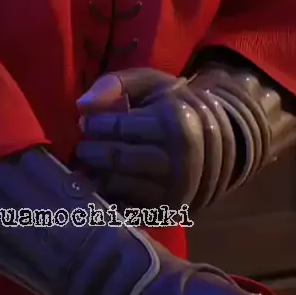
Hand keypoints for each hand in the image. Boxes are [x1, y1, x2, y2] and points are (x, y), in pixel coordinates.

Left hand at [76, 68, 234, 209]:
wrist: (214, 143)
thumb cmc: (172, 107)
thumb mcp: (150, 84)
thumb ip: (115, 84)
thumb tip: (82, 105)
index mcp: (175, 123)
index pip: (120, 127)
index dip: (95, 124)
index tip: (85, 122)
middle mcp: (179, 159)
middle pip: (118, 159)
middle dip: (93, 152)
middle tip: (82, 147)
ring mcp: (174, 189)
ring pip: (120, 185)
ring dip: (97, 175)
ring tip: (89, 164)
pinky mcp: (166, 210)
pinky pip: (126, 206)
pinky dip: (109, 196)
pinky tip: (102, 183)